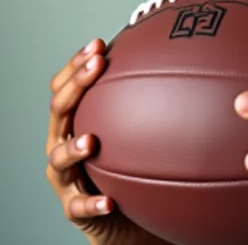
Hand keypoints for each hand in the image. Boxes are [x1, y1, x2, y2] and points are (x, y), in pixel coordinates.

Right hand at [46, 39, 163, 244]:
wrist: (121, 214)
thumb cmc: (127, 158)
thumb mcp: (134, 123)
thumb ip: (145, 95)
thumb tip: (179, 56)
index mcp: (75, 119)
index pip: (65, 86)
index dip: (77, 64)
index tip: (98, 44)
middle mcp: (63, 142)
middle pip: (59, 110)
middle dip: (76, 85)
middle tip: (96, 66)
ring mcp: (66, 176)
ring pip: (58, 158)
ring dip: (73, 148)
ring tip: (91, 141)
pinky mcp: (74, 208)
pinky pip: (79, 207)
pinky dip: (91, 203)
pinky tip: (109, 201)